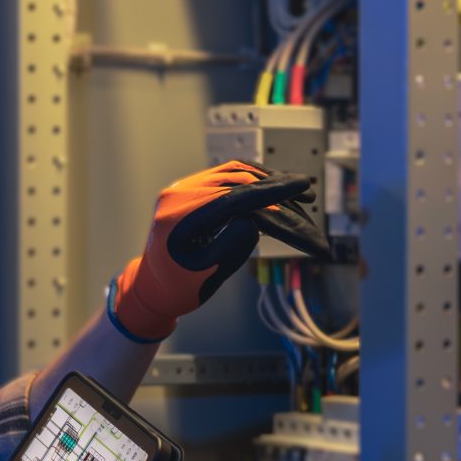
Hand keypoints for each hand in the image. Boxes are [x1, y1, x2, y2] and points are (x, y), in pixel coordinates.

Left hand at [110, 161, 330, 341]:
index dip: (269, 191)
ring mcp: (183, 188)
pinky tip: (273, 186)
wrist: (154, 286)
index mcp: (178, 216)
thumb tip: (253, 221)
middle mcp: (179, 194)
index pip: (232, 196)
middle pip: (236, 180)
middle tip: (307, 191)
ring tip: (296, 190)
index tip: (298, 186)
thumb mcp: (206, 275)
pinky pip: (226, 177)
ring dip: (267, 180)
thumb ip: (229, 247)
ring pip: (233, 173)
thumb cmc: (179, 287)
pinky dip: (252, 181)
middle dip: (276, 185)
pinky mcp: (191, 189)